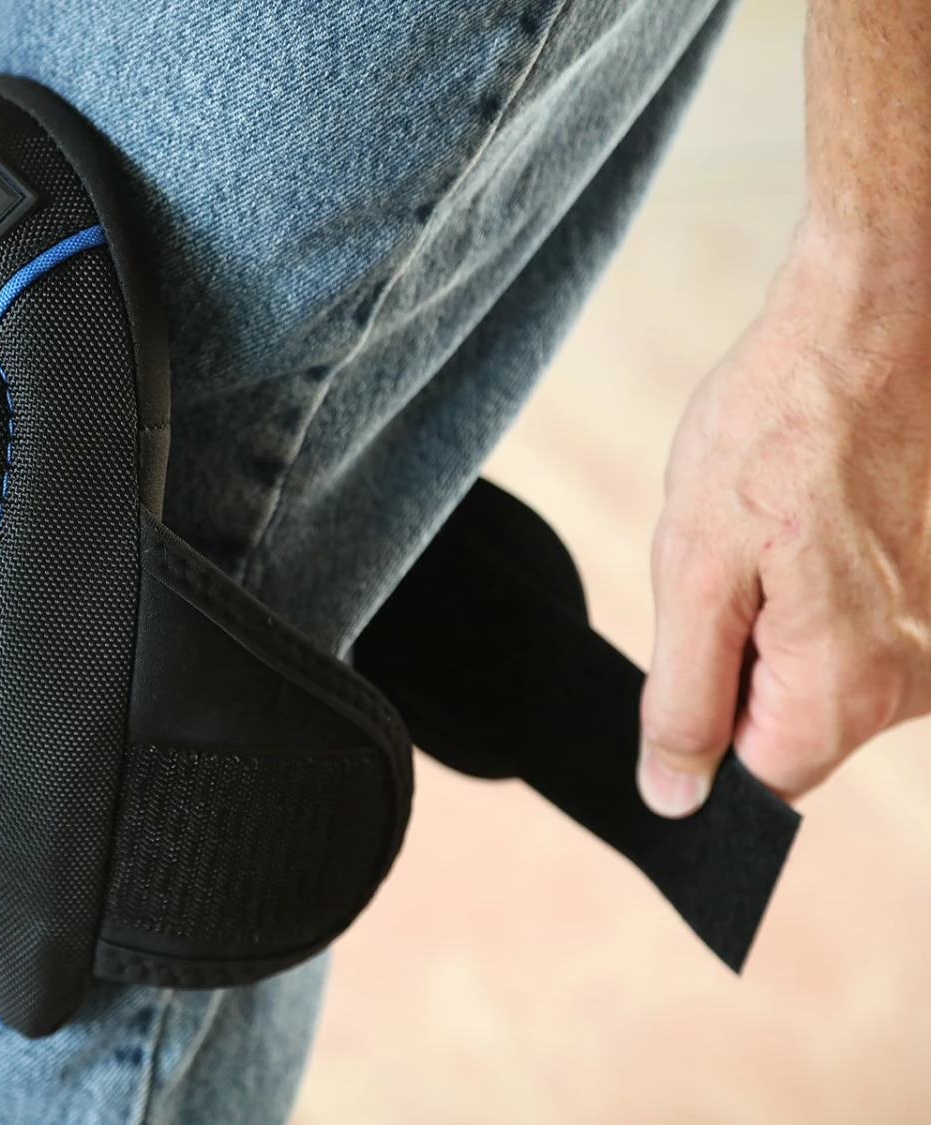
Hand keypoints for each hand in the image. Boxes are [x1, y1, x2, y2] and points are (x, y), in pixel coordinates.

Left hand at [638, 222, 930, 815]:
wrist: (876, 323)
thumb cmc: (775, 430)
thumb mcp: (692, 568)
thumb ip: (685, 698)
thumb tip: (675, 798)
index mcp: (848, 687)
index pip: (758, 782)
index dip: (703, 733)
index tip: (692, 656)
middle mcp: (920, 678)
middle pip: (797, 727)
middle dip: (743, 664)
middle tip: (736, 565)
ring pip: (831, 675)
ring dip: (783, 620)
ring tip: (779, 530)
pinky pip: (870, 626)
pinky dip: (827, 587)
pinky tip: (817, 519)